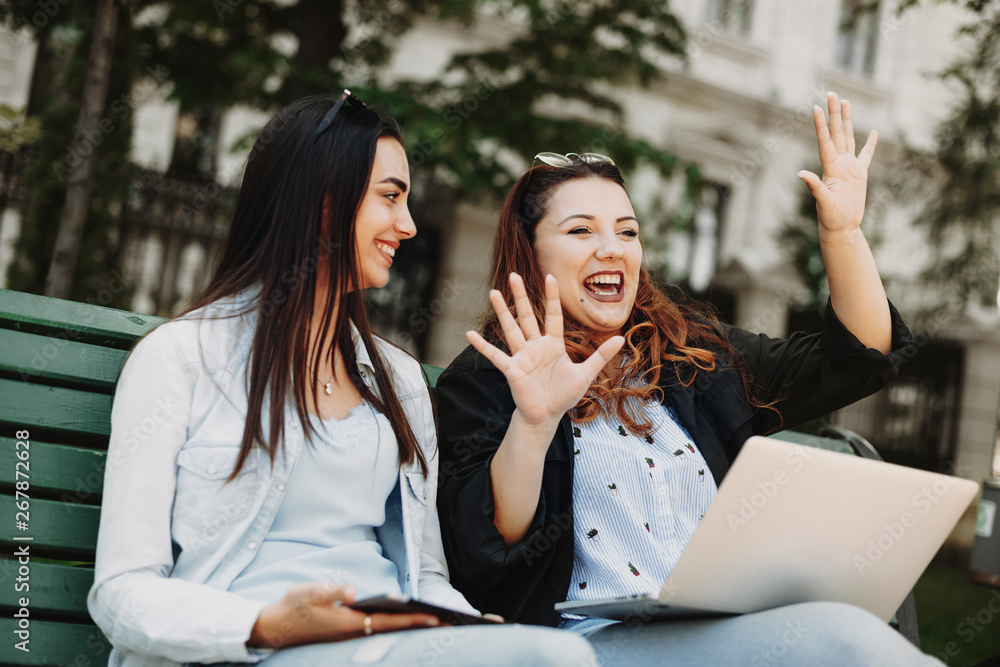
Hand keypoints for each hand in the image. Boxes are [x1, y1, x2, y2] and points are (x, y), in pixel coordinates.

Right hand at [248, 583, 440, 648]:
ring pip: (387, 631)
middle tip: (447, 623)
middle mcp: (354, 632)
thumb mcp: (309, 593)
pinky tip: (406, 621)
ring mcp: (351, 635)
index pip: (388, 622)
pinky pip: (378, 631)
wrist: (274, 625)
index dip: (412, 620)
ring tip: (434, 621)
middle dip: (419, 626)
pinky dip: (396, 626)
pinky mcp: (348, 633)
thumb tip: (352, 591)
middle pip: (394, 630)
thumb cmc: (293, 606)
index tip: (434, 619)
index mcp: (349, 623)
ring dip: (409, 627)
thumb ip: (332, 591)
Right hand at [466, 273, 623, 431]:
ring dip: (501, 312)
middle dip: (521, 296)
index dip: (551, 297)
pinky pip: (495, 355)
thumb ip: (600, 355)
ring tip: (493, 293)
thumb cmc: (563, 395)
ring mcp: (522, 357)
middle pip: (527, 316)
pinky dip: (482, 346)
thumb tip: (621, 338)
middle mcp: (536, 347)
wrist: (546, 416)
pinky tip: (469, 334)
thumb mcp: (585, 374)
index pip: (552, 315)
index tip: (549, 277)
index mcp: (553, 345)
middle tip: (513, 275)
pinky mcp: (512, 370)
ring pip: (511, 329)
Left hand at [798, 92, 877, 238]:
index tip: (815, 107)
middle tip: (832, 93)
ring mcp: (849, 167)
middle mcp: (838, 163)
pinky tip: (872, 132)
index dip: (820, 125)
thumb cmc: (831, 218)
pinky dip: (869, 144)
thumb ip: (814, 186)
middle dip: (834, 113)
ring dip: (847, 120)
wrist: (842, 228)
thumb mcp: (823, 202)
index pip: (825, 141)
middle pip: (837, 132)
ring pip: (849, 137)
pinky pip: (866, 155)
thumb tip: (800, 174)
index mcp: (830, 167)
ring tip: (846, 102)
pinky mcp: (860, 175)